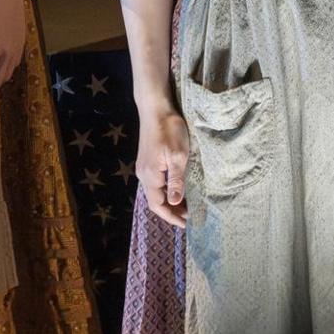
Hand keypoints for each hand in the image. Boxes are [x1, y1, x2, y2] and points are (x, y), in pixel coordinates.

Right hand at [136, 103, 190, 227]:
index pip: (158, 206)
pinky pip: (156, 183)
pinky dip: (167, 190)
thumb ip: (176, 181)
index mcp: (150, 177)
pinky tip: (178, 188)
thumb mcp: (178, 156)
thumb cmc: (169, 130)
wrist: (155, 108)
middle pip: (156, 201)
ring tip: (186, 205)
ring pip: (156, 192)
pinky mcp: (147, 160)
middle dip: (172, 211)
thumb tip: (174, 203)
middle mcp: (144, 175)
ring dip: (170, 201)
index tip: (187, 225)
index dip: (171, 217)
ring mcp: (144, 167)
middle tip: (190, 217)